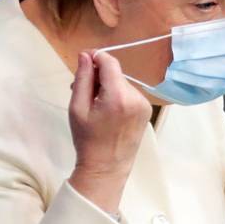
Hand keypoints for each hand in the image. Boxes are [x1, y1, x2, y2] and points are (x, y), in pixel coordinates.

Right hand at [68, 50, 151, 212]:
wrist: (106, 168)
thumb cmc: (87, 139)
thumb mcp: (77, 108)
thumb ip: (83, 78)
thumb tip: (86, 55)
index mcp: (118, 96)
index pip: (110, 62)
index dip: (96, 56)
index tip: (83, 59)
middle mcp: (136, 97)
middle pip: (115, 73)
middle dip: (98, 76)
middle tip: (80, 90)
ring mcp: (144, 104)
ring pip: (121, 83)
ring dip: (107, 86)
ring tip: (93, 103)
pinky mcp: (146, 110)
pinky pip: (128, 93)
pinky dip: (117, 95)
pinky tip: (107, 110)